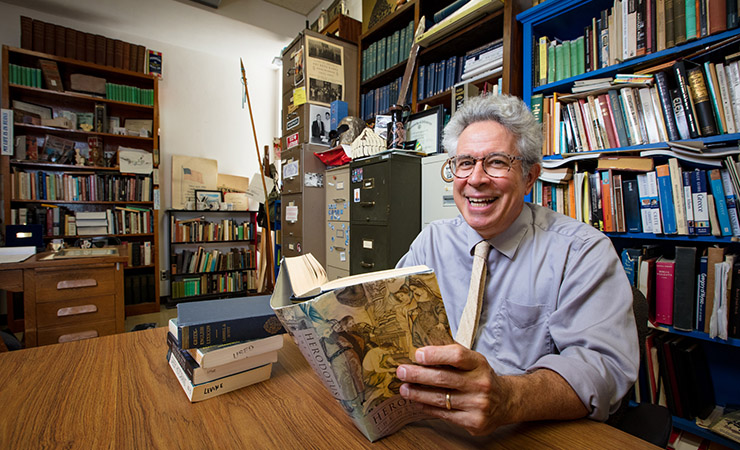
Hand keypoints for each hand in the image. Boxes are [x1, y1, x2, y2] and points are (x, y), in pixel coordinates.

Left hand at [396, 344, 511, 435]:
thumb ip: (452, 356)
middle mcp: (480, 384)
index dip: (435, 355)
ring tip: (404, 389)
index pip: (456, 356)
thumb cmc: (481, 378)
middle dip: (418, 375)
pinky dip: (427, 408)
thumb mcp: (473, 362)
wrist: (506, 402)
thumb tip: (421, 352)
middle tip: (401, 372)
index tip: (417, 355)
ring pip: (440, 399)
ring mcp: (478, 405)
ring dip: (418, 394)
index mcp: (479, 364)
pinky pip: (444, 415)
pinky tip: (418, 402)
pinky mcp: (474, 422)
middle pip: (443, 378)